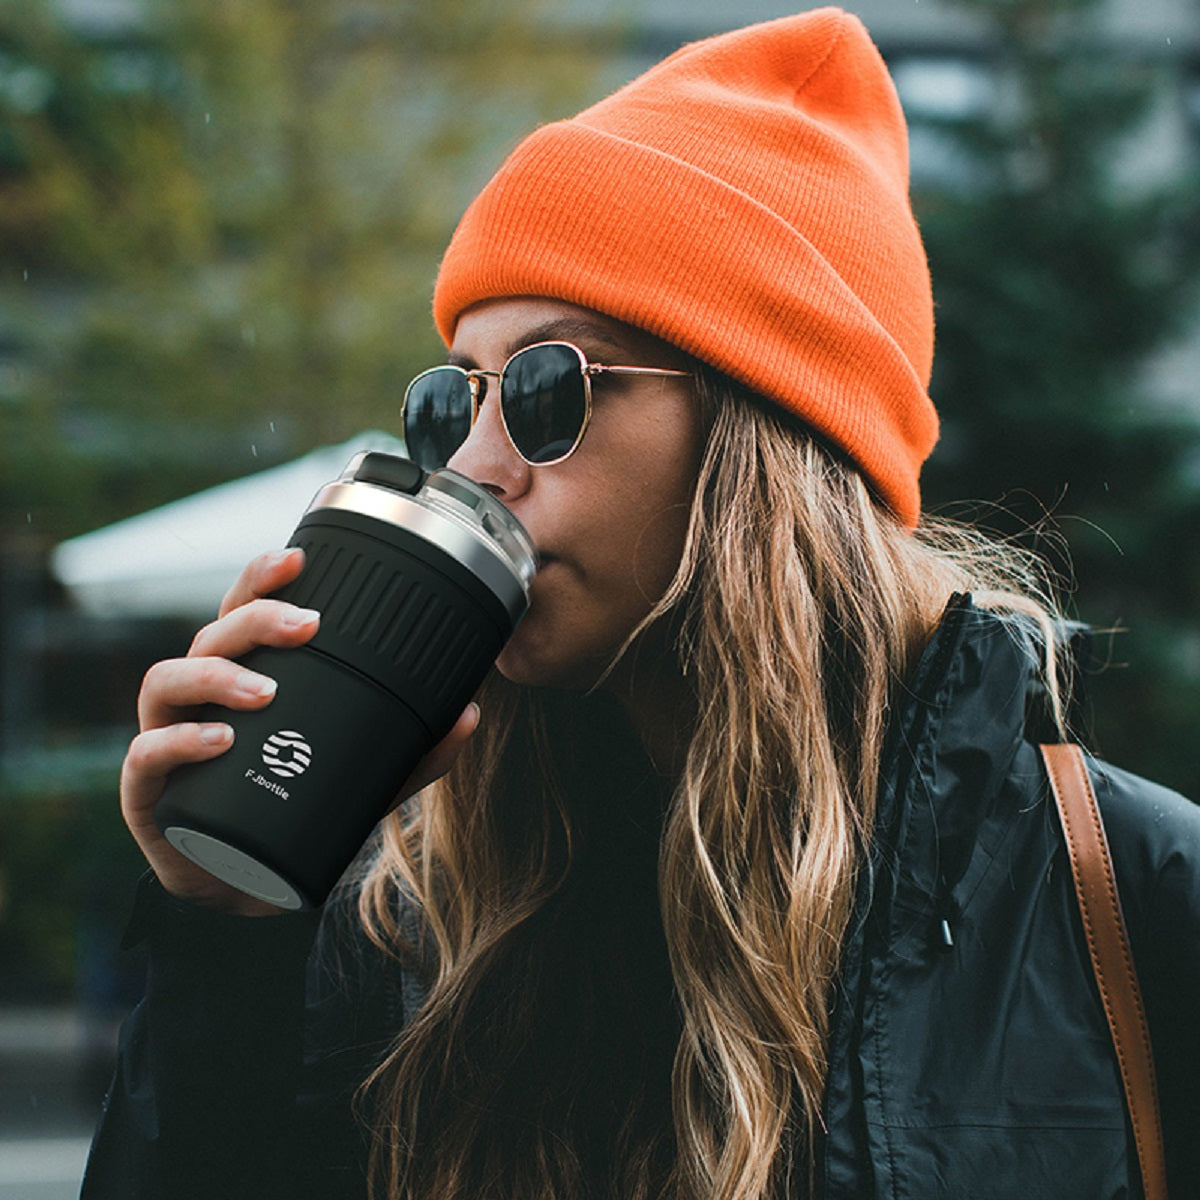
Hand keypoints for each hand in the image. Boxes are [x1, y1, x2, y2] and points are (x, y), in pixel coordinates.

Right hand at [120, 547, 478, 914]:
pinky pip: (147, 755)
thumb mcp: (364, 782)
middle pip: (213, 633)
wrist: (243, 891)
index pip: (244, 612)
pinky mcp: (146, 791)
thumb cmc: (294, 814)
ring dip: (217, 675)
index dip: (262, 579)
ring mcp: (167, 737)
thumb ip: (413, 753)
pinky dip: (179, 742)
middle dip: (257, 619)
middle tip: (306, 626)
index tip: (298, 558)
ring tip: (265, 693)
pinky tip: (217, 740)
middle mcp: (199, 696)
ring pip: (169, 679)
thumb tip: (470, 713)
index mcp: (243, 677)